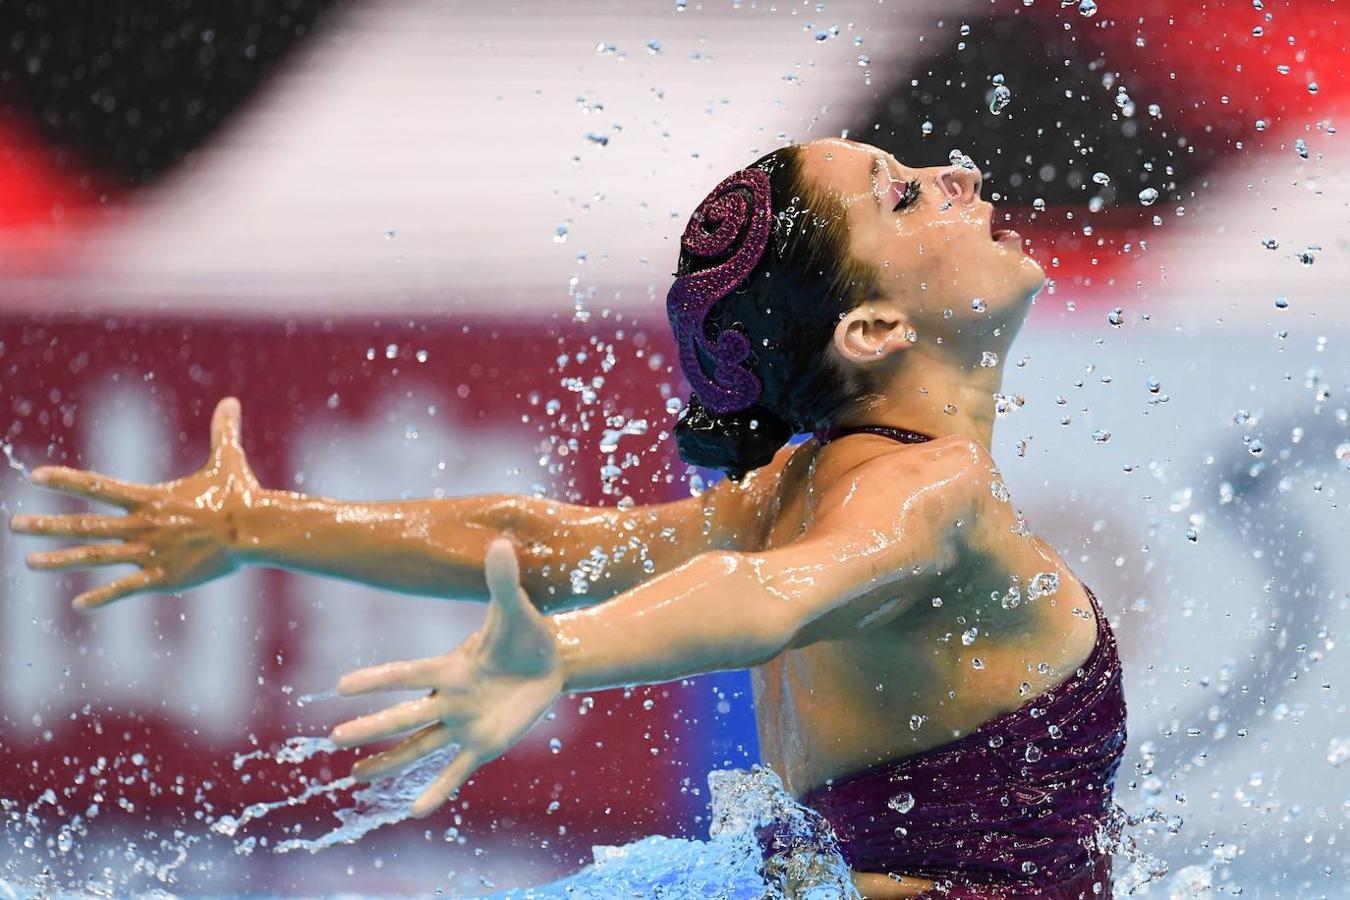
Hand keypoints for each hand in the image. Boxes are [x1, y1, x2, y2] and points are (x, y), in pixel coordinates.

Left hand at [9, 397, 262, 610]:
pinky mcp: (164, 578)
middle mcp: (142, 525)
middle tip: (14, 525)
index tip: (35, 477)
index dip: (65, 480)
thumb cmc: (241, 495)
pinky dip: (102, 597)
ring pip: (96, 557)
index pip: (98, 487)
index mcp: (150, 499)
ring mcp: (150, 553)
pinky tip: (79, 605)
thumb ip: (223, 431)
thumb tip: (232, 401)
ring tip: (30, 563)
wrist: (253, 530)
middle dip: (47, 525)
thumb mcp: (227, 460)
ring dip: (61, 559)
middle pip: (85, 525)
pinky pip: (126, 588)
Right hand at [330, 537, 565, 817]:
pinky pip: (456, 770)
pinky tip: (414, 810)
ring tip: (355, 778)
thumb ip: (503, 580)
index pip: (409, 674)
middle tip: (333, 737)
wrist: (552, 660)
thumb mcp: (515, 607)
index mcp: (452, 666)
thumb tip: (499, 540)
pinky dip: (437, 789)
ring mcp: (464, 724)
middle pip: (405, 715)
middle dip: (371, 726)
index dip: (379, 680)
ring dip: (388, 762)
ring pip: (418, 746)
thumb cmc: (527, 631)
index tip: (342, 686)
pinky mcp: (484, 744)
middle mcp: (450, 698)